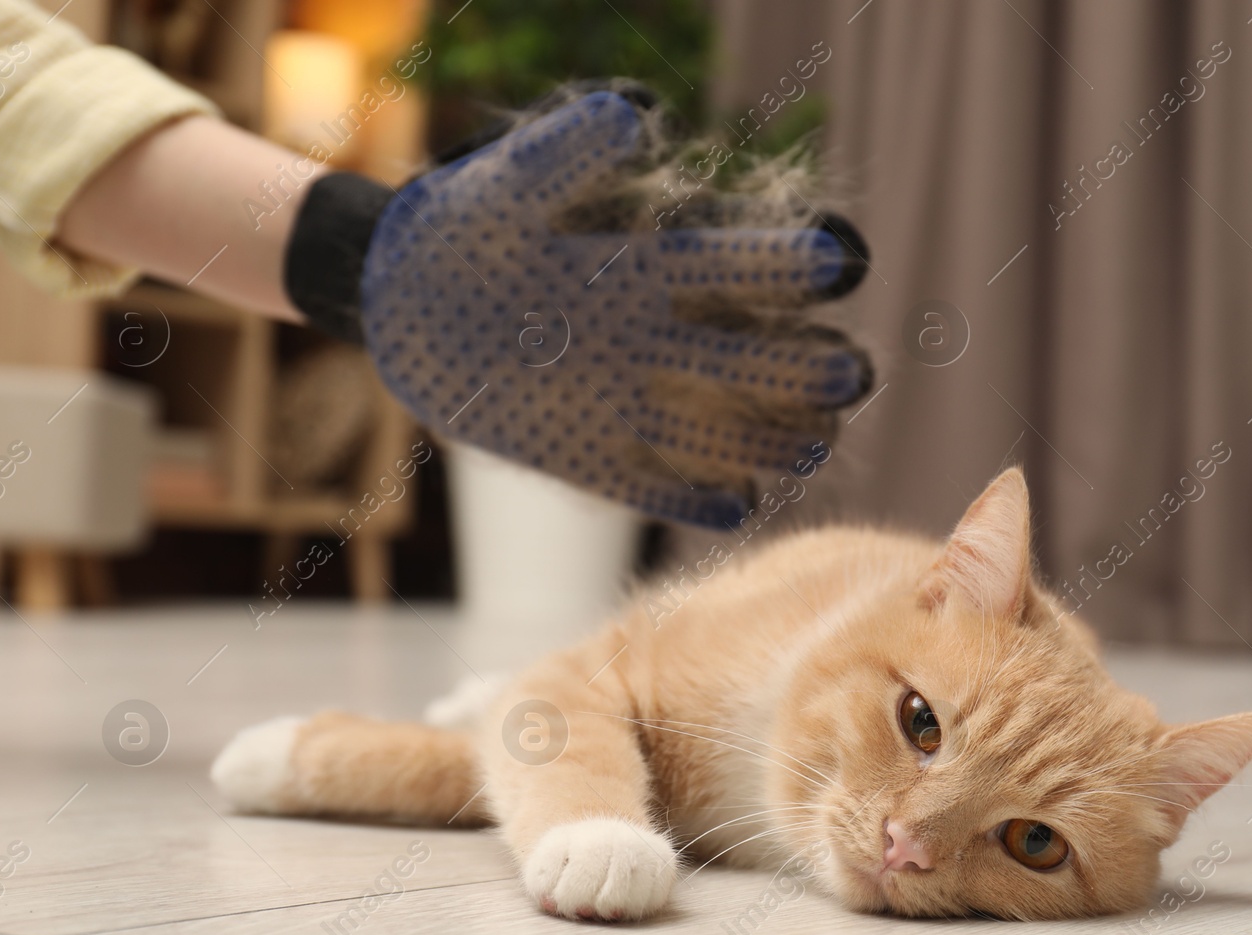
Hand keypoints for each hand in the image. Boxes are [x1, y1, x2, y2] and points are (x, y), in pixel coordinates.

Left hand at [287, 89, 872, 526]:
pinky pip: (652, 485)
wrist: (401, 299)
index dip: (787, 262)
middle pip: (752, 355)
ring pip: (721, 425)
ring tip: (815, 444)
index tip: (839, 260)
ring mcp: (627, 398)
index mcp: (646, 263)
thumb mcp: (507, 182)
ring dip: (770, 436)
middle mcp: (653, 335)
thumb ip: (568, 152)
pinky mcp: (589, 455)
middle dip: (805, 363)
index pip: (736, 262)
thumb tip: (637, 113)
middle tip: (850, 372)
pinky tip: (735, 503)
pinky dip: (693, 496)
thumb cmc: (459, 226)